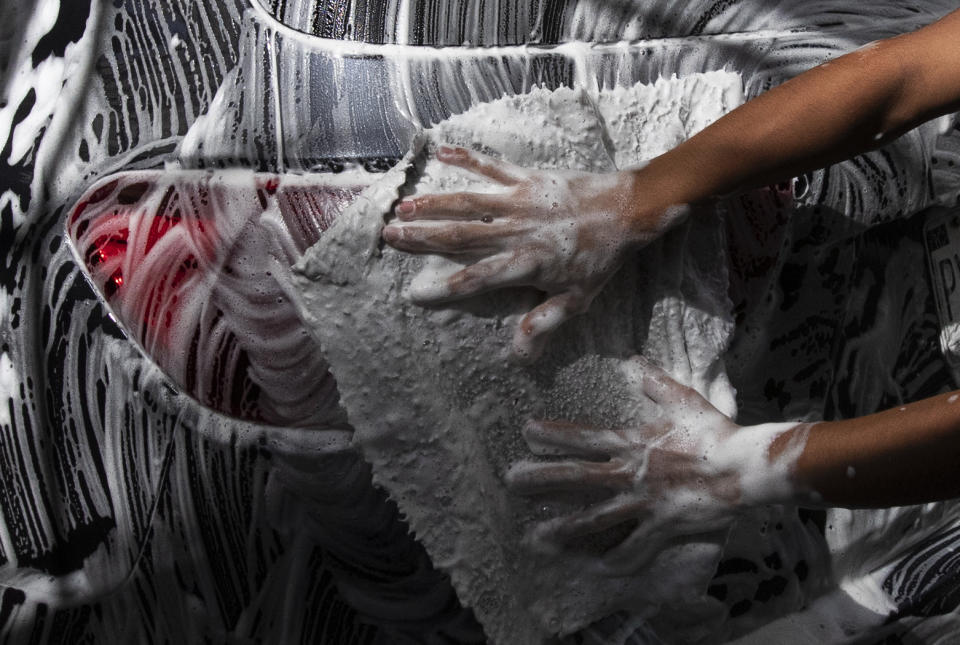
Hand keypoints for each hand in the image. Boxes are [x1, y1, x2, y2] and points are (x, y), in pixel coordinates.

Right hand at [382, 146, 686, 360]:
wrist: (628, 209)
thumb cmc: (602, 257)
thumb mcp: (578, 298)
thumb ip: (545, 321)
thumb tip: (519, 355)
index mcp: (527, 262)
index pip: (478, 278)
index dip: (446, 287)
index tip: (415, 292)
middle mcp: (517, 231)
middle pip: (461, 235)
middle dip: (423, 237)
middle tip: (390, 235)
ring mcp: (520, 201)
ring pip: (468, 202)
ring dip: (434, 203)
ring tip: (404, 205)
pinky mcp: (528, 179)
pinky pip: (492, 167)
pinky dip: (467, 159)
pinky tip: (442, 152)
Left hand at [505, 358, 802, 574]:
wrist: (746, 467)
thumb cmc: (715, 431)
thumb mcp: (683, 399)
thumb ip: (654, 382)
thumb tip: (631, 362)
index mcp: (634, 442)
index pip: (585, 437)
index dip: (555, 434)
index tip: (527, 431)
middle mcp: (632, 474)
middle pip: (578, 478)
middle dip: (543, 479)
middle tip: (512, 481)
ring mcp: (645, 503)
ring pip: (597, 518)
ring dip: (566, 527)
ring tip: (539, 534)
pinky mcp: (661, 526)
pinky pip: (636, 547)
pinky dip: (618, 558)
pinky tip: (599, 567)